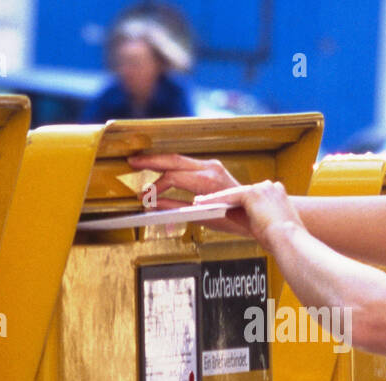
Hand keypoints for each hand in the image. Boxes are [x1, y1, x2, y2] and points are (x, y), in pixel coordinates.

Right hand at [126, 153, 249, 235]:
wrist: (252, 211)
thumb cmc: (231, 217)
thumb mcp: (199, 216)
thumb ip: (174, 208)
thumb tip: (153, 204)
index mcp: (207, 180)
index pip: (173, 177)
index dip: (155, 187)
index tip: (144, 197)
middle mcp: (210, 168)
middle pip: (173, 160)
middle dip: (151, 161)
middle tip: (133, 161)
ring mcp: (211, 165)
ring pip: (178, 158)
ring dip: (159, 161)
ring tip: (142, 163)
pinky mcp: (211, 166)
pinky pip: (186, 162)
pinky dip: (170, 165)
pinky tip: (159, 167)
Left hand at [196, 180, 305, 250]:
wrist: (289, 240)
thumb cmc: (279, 239)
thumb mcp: (261, 225)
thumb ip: (245, 216)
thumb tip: (227, 210)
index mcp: (276, 194)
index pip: (250, 195)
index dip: (233, 201)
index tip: (221, 204)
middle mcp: (270, 187)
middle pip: (239, 192)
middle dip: (221, 198)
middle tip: (203, 201)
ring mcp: (263, 188)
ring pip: (232, 192)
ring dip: (214, 198)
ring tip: (199, 203)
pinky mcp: (254, 192)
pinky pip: (229, 195)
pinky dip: (215, 199)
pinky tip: (203, 204)